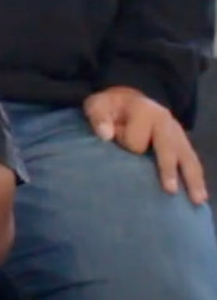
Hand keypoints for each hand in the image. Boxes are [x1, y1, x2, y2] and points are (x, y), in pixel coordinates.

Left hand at [84, 85, 207, 204]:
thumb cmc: (110, 107)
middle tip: (170, 190)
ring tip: (196, 199)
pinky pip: (192, 160)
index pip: (136, 142)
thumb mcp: (97, 105)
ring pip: (187, 157)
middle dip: (168, 169)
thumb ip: (98, 118)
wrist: (127, 100)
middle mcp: (165, 120)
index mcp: (144, 111)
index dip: (125, 144)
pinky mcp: (182, 141)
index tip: (117, 139)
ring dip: (191, 178)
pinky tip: (200, 194)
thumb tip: (105, 135)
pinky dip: (196, 176)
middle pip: (169, 148)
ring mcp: (177, 131)